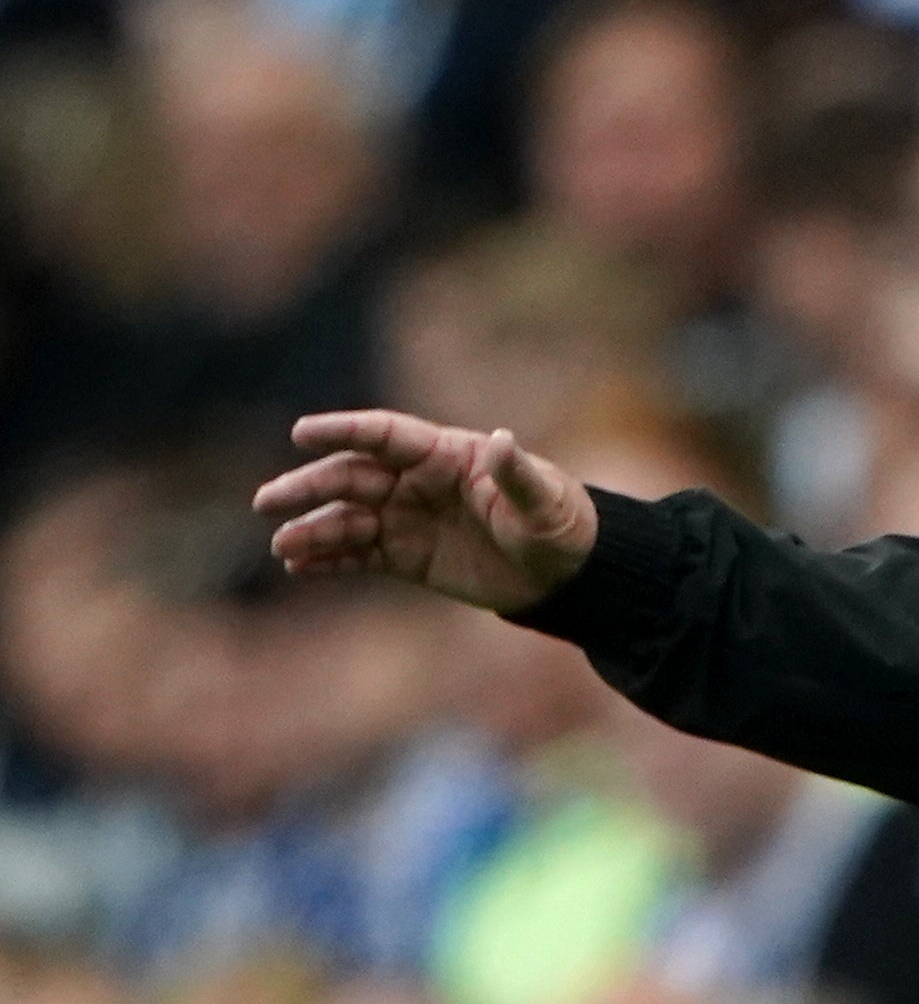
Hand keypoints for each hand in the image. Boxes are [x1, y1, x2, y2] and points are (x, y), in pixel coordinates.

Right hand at [252, 410, 599, 613]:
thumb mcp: (542, 502)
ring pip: (347, 519)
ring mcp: (406, 518)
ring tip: (282, 546)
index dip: (343, 430)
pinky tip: (299, 568)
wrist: (565, 573)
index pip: (384, 434)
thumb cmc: (559, 524)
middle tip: (268, 501)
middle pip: (350, 477)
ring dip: (312, 530)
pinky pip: (358, 555)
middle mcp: (415, 482)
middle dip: (309, 487)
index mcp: (444, 454)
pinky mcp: (405, 556)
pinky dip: (328, 560)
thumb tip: (501, 440)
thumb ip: (515, 475)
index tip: (301, 433)